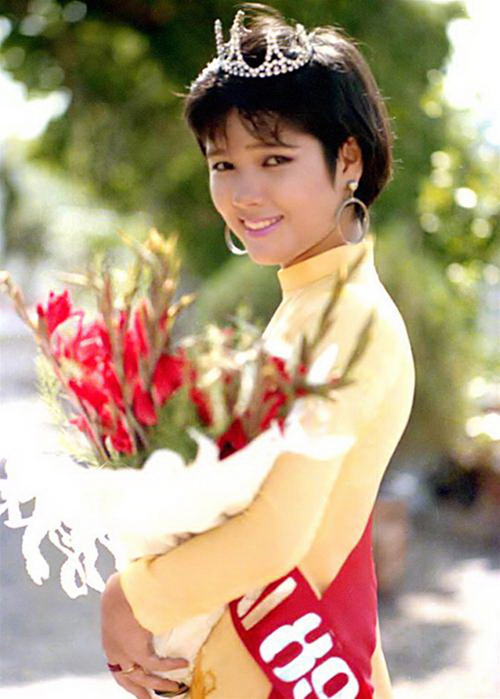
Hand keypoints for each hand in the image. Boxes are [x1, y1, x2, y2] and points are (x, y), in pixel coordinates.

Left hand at [102, 572, 188, 698]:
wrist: (120, 590)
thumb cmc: (123, 590)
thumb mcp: (125, 604)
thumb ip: (136, 611)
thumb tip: (150, 603)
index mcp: (111, 642)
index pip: (117, 668)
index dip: (128, 680)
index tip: (138, 688)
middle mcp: (115, 652)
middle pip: (127, 681)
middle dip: (140, 692)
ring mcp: (125, 654)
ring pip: (143, 678)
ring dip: (161, 684)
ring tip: (176, 688)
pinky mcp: (137, 651)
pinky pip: (155, 665)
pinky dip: (170, 666)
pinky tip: (183, 663)